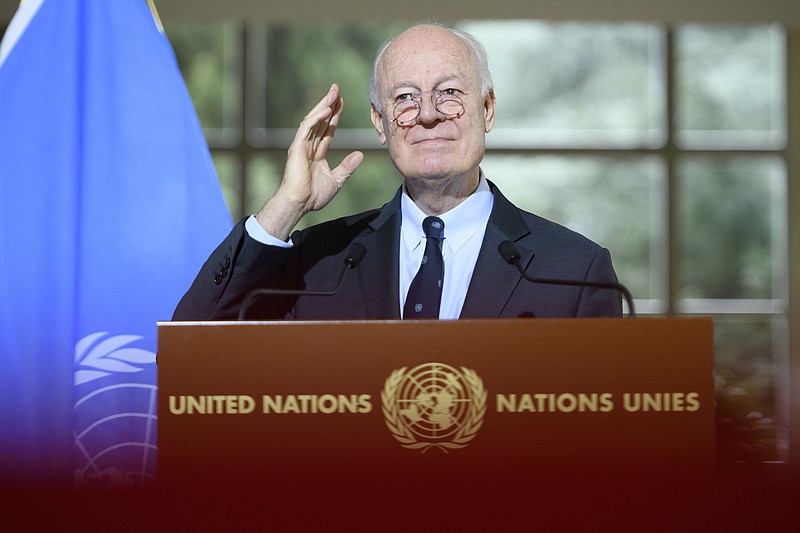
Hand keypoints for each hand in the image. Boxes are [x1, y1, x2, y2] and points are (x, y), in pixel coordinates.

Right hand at [256, 84, 363, 239]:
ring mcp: (302, 145)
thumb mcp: (337, 180)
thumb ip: (348, 167)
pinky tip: (326, 110)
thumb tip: (360, 155)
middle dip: (329, 104)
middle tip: (336, 88)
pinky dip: (316, 118)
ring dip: (323, 105)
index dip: (335, 115)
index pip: (327, 129)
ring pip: (313, 120)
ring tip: (333, 92)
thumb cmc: (313, 196)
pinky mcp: (297, 147)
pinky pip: (307, 129)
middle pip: (320, 120)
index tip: (342, 102)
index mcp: (317, 152)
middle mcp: (309, 146)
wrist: (299, 204)